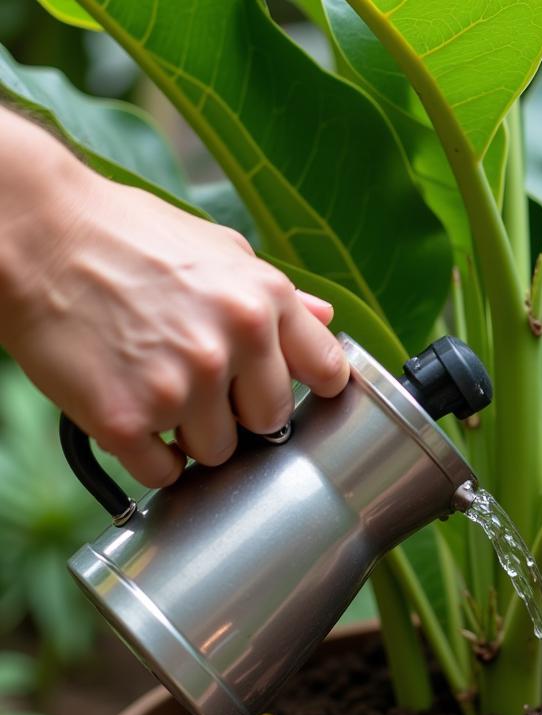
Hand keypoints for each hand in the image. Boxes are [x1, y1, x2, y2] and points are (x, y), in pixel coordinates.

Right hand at [1, 116, 347, 487]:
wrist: (33, 233)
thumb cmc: (126, 236)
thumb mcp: (219, 249)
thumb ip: (277, 294)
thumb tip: (326, 318)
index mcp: (263, 302)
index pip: (328, 374)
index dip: (310, 389)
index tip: (287, 391)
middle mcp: (230, 345)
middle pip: (269, 424)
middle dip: (240, 414)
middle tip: (200, 386)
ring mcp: (178, 386)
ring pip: (217, 454)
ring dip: (190, 437)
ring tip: (156, 391)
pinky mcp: (125, 419)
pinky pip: (161, 474)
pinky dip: (148, 457)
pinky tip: (132, 416)